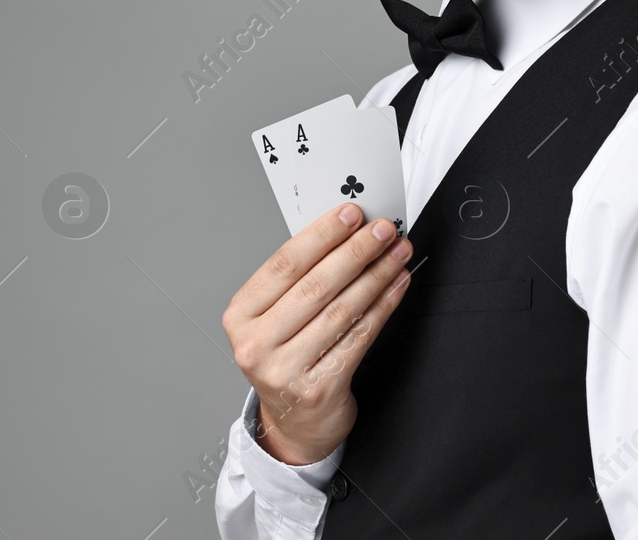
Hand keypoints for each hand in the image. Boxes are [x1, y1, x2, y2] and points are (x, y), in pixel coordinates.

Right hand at [221, 202, 412, 465]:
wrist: (294, 424)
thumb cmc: (288, 358)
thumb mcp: (275, 318)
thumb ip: (299, 280)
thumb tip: (345, 232)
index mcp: (241, 316)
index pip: (284, 265)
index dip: (321, 235)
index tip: (351, 214)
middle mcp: (256, 344)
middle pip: (314, 285)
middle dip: (356, 251)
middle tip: (383, 229)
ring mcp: (285, 370)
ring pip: (340, 310)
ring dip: (376, 275)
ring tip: (397, 253)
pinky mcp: (318, 389)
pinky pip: (358, 336)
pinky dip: (382, 305)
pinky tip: (396, 285)